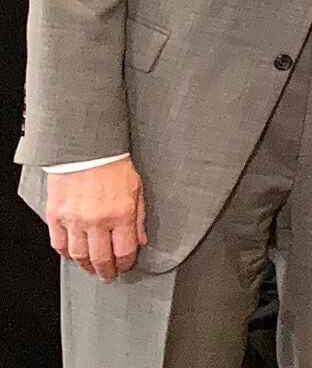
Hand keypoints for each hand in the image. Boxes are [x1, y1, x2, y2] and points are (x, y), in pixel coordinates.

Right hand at [45, 158, 146, 282]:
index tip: (126, 266)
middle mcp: (97, 220)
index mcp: (121, 214)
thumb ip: (140, 218)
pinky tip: (74, 256)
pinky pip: (59, 244)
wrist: (86, 149)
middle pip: (101, 259)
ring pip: (78, 256)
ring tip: (92, 269)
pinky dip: (67, 254)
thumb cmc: (113, 165)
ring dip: (86, 266)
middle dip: (106, 271)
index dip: (125, 264)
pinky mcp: (56, 216)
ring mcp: (74, 220)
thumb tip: (141, 240)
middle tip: (108, 276)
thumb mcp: (138, 189)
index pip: (124, 251)